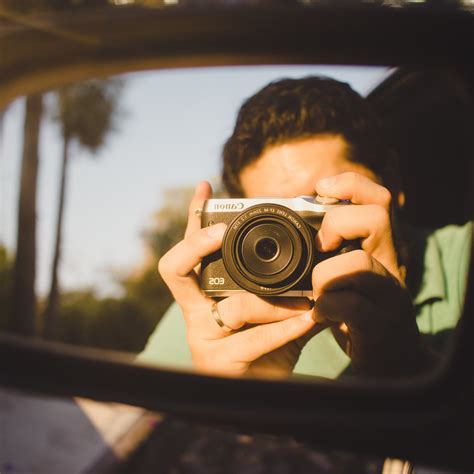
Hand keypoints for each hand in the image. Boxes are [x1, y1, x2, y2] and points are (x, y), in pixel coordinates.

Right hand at [158, 181, 318, 377]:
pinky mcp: (217, 363)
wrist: (266, 397)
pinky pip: (254, 338)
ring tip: (306, 303)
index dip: (193, 218)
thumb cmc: (271, 347)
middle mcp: (196, 311)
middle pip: (176, 268)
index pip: (191, 250)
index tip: (206, 187)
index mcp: (206, 293)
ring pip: (235, 306)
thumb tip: (319, 252)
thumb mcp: (279, 310)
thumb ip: (289, 285)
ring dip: (275, 303)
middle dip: (197, 243)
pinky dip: (286, 329)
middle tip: (223, 232)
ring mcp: (202, 337)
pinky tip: (309, 321)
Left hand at [312, 172, 430, 375]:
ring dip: (325, 274)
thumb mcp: (348, 278)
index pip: (379, 200)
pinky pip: (352, 304)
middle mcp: (392, 266)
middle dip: (337, 224)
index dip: (350, 184)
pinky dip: (327, 306)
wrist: (392, 363)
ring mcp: (389, 297)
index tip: (321, 188)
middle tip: (320, 247)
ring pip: (360, 262)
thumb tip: (294, 224)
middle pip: (377, 217)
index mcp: (382, 250)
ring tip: (317, 290)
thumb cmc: (359, 316)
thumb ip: (333, 254)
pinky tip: (320, 313)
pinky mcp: (380, 326)